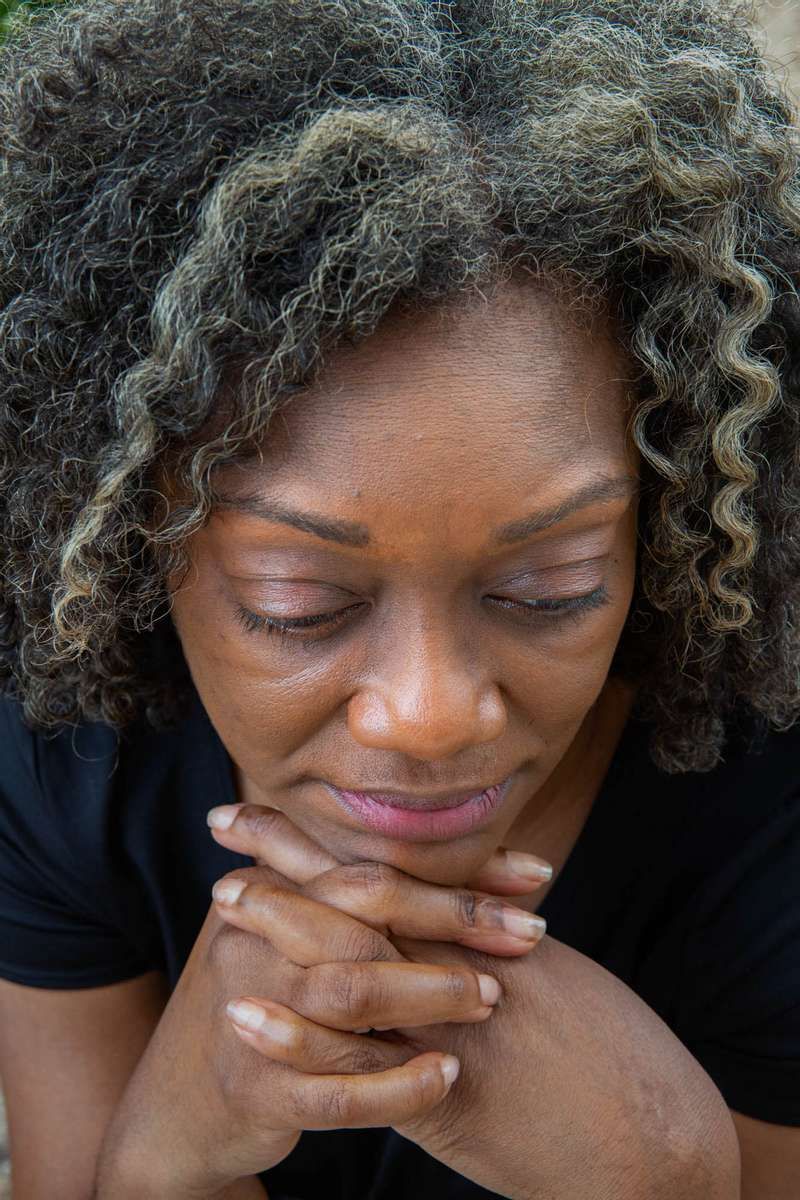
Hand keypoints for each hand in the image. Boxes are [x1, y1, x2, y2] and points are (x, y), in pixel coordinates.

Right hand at [96, 806, 549, 1198]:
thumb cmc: (273, 999)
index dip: (453, 873)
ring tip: (490, 999)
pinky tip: (446, 1075)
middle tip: (526, 937)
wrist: (184, 1100)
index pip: (370, 868)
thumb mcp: (301, 933)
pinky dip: (399, 1085)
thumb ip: (364, 894)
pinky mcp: (255, 1089)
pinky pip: (336, 1090)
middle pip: (360, 919)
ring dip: (428, 996)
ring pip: (347, 997)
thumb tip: (479, 859)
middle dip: (452, 924)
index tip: (534, 875)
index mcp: (270, 891)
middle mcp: (250, 941)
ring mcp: (248, 1014)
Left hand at [211, 804, 732, 1199]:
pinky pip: (360, 1062)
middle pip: (361, 896)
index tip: (270, 811)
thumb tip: (448, 913)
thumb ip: (489, 942)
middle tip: (223, 824)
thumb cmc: (608, 1054)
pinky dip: (300, 1038)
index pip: (390, 867)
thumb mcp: (547, 976)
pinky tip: (248, 1022)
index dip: (327, 837)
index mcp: (485, 931)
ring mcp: (452, 1024)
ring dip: (282, 931)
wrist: (654, 1134)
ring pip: (353, 964)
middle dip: (289, 859)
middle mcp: (463, 962)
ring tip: (220, 904)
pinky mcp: (445, 1096)